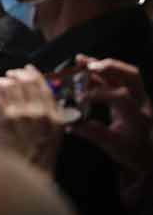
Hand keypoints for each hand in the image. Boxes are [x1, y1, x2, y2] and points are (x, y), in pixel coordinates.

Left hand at [0, 66, 67, 171]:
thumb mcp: (50, 140)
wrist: (25, 178)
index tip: (25, 71)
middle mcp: (40, 113)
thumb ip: (46, 121)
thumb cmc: (34, 164)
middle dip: (11, 77)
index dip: (32, 75)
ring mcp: (22, 115)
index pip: (44, 87)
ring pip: (8, 86)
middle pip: (25, 82)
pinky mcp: (4, 119)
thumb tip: (37, 105)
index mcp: (54, 118)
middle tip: (4, 79)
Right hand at [74, 56, 152, 208]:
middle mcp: (141, 103)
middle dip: (109, 68)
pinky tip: (85, 68)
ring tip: (82, 60)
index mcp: (137, 115)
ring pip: (125, 73)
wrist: (143, 154)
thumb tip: (71, 124)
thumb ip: (92, 132)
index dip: (98, 94)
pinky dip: (101, 72)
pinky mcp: (130, 95)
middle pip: (131, 76)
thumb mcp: (111, 145)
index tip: (79, 98)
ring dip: (103, 65)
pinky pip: (117, 78)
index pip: (120, 96)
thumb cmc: (130, 151)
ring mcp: (137, 97)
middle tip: (89, 66)